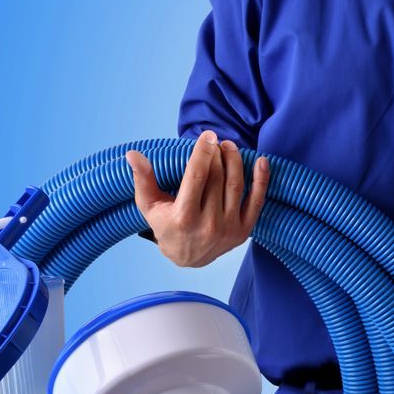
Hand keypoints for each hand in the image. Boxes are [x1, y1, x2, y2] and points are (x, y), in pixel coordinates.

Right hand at [125, 131, 269, 266]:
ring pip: (235, 186)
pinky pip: (256, 202)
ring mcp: (228, 229)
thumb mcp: (149, 205)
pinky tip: (261, 162)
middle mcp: (208, 225)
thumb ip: (143, 179)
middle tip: (216, 141)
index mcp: (184, 217)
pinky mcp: (243, 231)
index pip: (196, 177)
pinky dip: (261, 181)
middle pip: (217, 179)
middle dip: (218, 155)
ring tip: (230, 146)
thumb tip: (133, 154)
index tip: (207, 135)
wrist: (188, 258)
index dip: (203, 153)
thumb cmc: (166, 225)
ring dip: (235, 162)